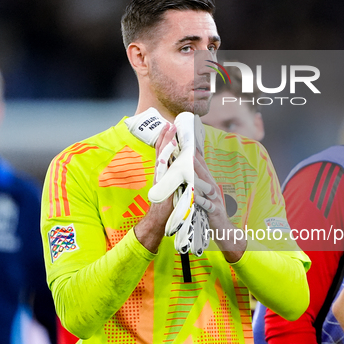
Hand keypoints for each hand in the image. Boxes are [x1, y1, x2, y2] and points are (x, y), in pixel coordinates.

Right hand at [133, 122, 176, 252]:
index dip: (167, 141)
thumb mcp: (174, 189)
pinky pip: (164, 167)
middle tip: (170, 124)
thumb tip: (182, 170)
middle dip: (166, 137)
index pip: (165, 154)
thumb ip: (176, 179)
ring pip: (163, 156)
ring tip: (169, 130)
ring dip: (166, 142)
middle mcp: (161, 173)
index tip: (170, 128)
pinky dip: (166, 157)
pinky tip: (169, 148)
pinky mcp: (162, 183)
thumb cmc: (168, 206)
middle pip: (162, 151)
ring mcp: (161, 177)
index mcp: (164, 173)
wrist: (160, 220)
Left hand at [194, 152, 246, 261]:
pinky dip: (201, 200)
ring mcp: (214, 199)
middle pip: (203, 171)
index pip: (200, 165)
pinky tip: (195, 196)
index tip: (185, 141)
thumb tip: (188, 169)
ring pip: (205, 185)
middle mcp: (212, 188)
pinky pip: (207, 205)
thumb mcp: (203, 194)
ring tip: (188, 167)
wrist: (224, 230)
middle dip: (195, 160)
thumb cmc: (210, 211)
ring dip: (197, 176)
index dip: (194, 153)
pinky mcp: (214, 211)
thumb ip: (197, 182)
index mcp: (208, 183)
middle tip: (186, 148)